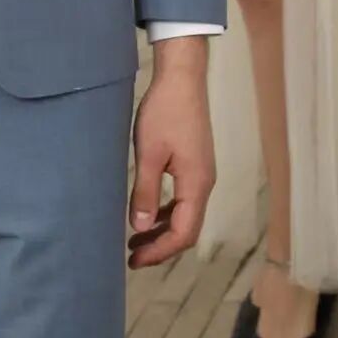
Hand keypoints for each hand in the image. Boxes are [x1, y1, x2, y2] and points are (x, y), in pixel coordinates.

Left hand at [128, 48, 215, 268]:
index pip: (183, 233)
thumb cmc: (164, 112)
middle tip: (132, 256)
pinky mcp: (196, 162)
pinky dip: (167, 211)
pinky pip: (184, 198)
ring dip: (163, 229)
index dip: (159, 251)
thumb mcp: (149, 153)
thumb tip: (141, 229)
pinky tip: (149, 211)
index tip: (134, 260)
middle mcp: (205, 183)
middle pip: (187, 228)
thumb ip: (145, 192)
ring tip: (136, 239)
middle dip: (161, 246)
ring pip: (186, 214)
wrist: (182, 78)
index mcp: (196, 184)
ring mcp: (202, 172)